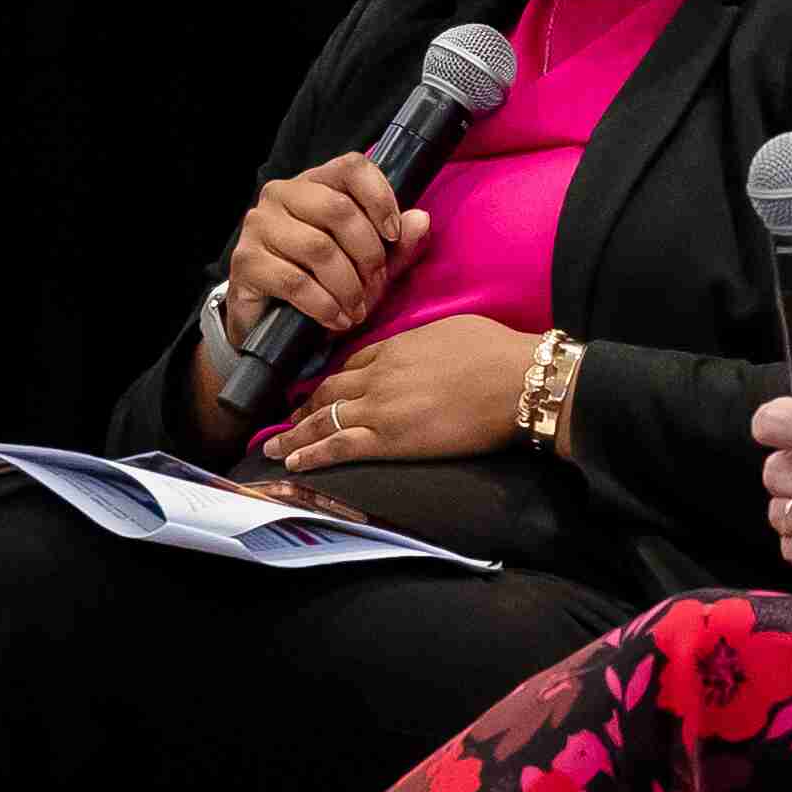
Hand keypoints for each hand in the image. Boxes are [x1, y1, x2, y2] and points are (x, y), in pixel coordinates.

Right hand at [210, 154, 427, 398]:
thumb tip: (420, 219)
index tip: (393, 235)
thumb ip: (398, 246)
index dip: (380, 198)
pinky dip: (324, 305)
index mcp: (314, 183)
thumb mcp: (369, 266)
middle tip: (375, 286)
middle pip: (338, 209)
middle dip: (367, 254)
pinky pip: (295, 281)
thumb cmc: (324, 284)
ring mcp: (259, 225)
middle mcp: (282, 194)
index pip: (352, 167)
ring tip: (356, 310)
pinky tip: (335, 319)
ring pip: (319, 248)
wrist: (271, 323)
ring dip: (347, 286)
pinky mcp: (245, 262)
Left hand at [265, 314, 546, 470]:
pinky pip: (339, 446)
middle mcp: (379, 375)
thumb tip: (430, 347)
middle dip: (304, 406)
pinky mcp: (389, 438)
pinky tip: (294, 462)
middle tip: (287, 419)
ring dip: (296, 434)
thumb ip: (429, 340)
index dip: (332, 381)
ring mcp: (380, 407)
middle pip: (329, 391)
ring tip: (276, 446)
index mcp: (397, 347)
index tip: (320, 391)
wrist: (515, 379)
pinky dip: (312, 454)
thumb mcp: (455, 329)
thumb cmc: (498, 353)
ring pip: (324, 419)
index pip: (353, 364)